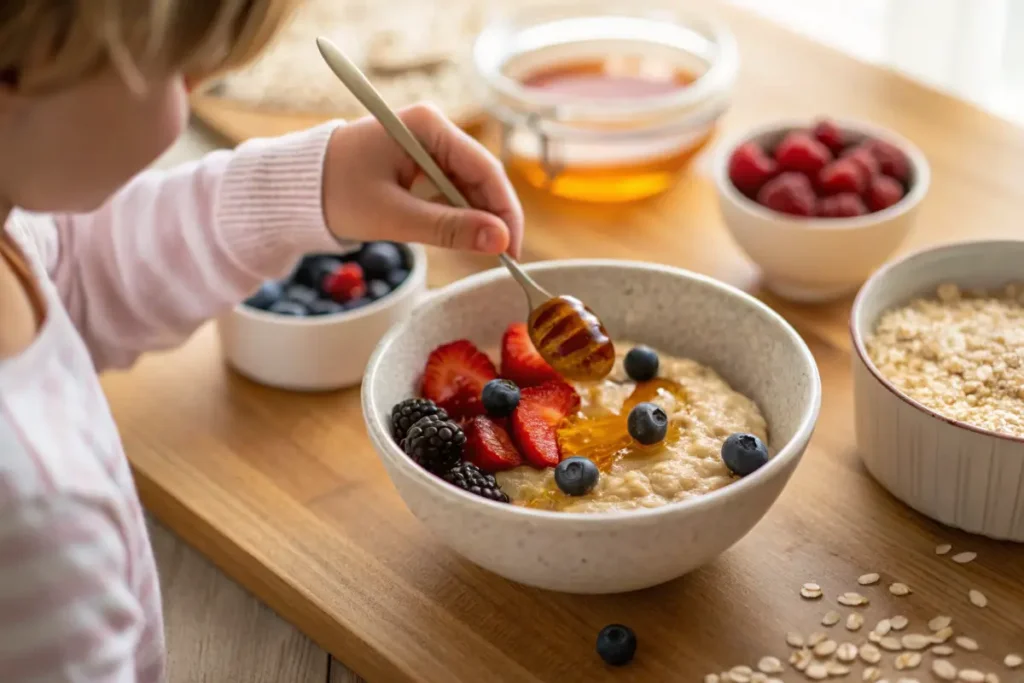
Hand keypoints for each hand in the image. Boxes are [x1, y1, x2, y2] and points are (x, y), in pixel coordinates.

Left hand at [321, 104, 523, 256]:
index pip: (485, 168)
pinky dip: (457, 215)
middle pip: (481, 176)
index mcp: (428, 126)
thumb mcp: (394, 217)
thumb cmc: (336, 194)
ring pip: (469, 186)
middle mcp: (433, 129)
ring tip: (479, 251)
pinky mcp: (420, 163)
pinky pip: (450, 190)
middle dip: (492, 217)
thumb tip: (499, 241)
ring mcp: (427, 145)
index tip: (511, 249)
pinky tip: (459, 237)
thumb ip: (449, 229)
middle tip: (502, 257)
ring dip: (476, 218)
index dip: (504, 211)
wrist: (297, 189)